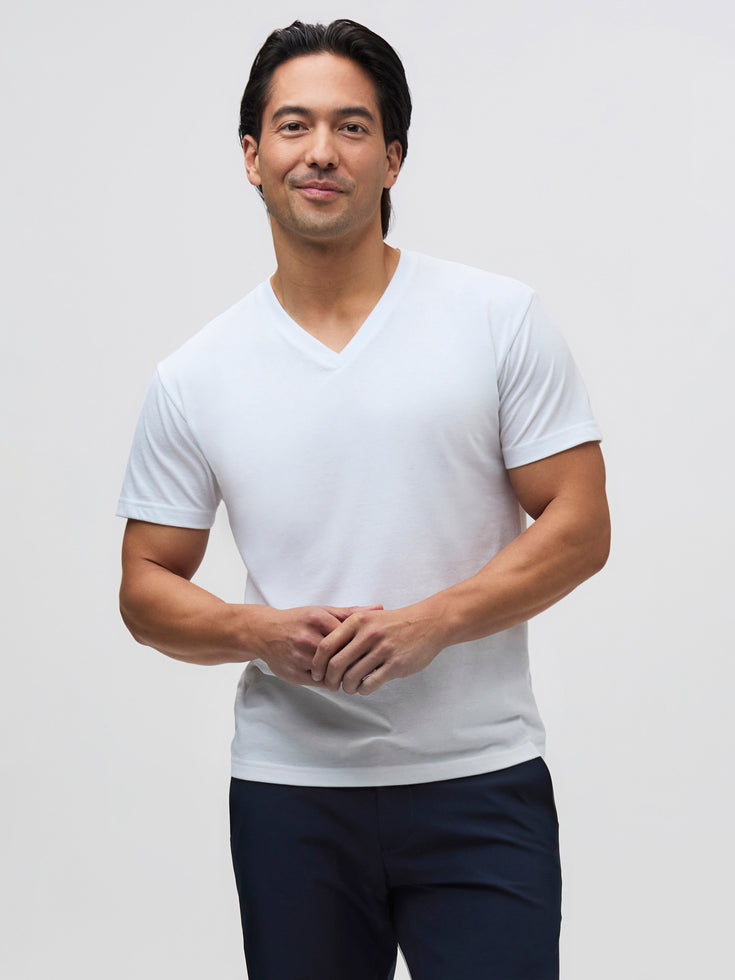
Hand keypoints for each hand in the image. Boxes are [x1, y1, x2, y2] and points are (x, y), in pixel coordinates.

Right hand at [246, 605, 381, 686]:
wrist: (263, 632)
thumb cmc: (298, 620)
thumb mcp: (322, 611)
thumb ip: (350, 613)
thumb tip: (379, 608)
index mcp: (317, 619)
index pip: (350, 636)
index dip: (361, 645)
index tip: (370, 649)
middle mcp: (307, 638)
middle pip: (341, 656)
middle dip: (354, 663)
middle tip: (365, 665)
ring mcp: (299, 658)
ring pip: (330, 673)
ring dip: (342, 675)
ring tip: (351, 672)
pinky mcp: (293, 674)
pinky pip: (318, 682)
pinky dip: (328, 681)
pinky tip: (334, 677)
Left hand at [310, 606, 445, 694]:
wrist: (428, 623)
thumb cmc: (396, 623)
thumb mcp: (370, 617)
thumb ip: (348, 629)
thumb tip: (326, 652)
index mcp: (357, 621)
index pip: (327, 646)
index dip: (317, 664)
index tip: (317, 674)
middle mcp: (368, 634)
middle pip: (336, 664)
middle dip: (330, 680)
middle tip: (331, 686)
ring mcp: (382, 650)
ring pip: (352, 677)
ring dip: (347, 687)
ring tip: (350, 688)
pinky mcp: (395, 664)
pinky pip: (371, 683)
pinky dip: (363, 690)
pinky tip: (365, 688)